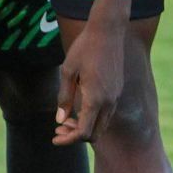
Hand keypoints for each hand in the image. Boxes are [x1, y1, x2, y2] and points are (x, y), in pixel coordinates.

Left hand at [55, 14, 127, 145]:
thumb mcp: (67, 71)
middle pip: (95, 133)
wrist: (108, 32)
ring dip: (84, 127)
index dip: (68, 140)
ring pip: (102, 124)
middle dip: (75, 136)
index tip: (54, 140)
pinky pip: (106, 113)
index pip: (84, 132)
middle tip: (58, 131)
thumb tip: (60, 120)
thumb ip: (64, 97)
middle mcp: (109, 101)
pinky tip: (78, 110)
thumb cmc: (84, 48)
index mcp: (95, 98)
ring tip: (64, 122)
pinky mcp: (117, 91)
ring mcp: (116, 96)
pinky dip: (92, 118)